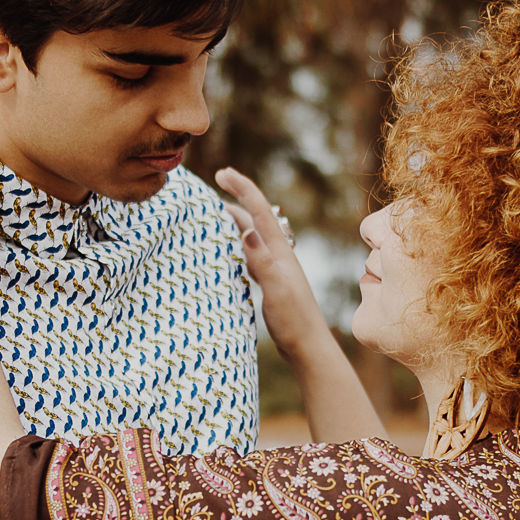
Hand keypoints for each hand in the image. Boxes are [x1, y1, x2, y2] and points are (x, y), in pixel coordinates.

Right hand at [215, 167, 329, 363]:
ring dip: (234, 223)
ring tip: (213, 217)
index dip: (242, 188)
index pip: (259, 211)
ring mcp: (275, 269)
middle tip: (211, 189)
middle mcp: (278, 255)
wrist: (308, 347)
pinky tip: (229, 253)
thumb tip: (246, 230)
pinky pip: (250, 255)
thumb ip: (262, 261)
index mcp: (279, 252)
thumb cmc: (294, 321)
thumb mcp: (276, 290)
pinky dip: (236, 246)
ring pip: (251, 236)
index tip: (222, 172)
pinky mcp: (271, 283)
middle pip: (254, 219)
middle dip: (235, 200)